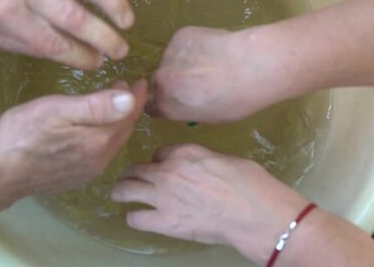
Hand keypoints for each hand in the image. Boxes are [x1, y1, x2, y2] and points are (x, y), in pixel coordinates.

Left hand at [0, 0, 133, 68]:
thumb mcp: (1, 36)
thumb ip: (41, 47)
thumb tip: (90, 56)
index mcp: (7, 14)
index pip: (53, 43)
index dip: (81, 57)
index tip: (98, 63)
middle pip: (74, 15)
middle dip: (104, 37)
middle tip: (121, 51)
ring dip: (114, 3)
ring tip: (127, 22)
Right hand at [0, 80, 146, 200]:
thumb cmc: (22, 134)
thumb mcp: (58, 110)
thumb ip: (96, 106)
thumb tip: (131, 99)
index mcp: (99, 140)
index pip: (129, 114)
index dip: (137, 96)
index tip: (143, 81)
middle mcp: (101, 159)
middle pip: (124, 129)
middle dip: (129, 108)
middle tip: (128, 88)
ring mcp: (90, 171)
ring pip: (113, 141)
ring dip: (118, 122)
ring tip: (114, 104)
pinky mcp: (78, 176)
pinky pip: (102, 153)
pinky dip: (105, 135)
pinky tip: (95, 128)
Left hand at [111, 144, 308, 264]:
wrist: (252, 212)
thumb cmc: (250, 183)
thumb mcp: (225, 159)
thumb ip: (204, 160)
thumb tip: (201, 168)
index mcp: (185, 152)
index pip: (159, 152)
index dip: (159, 160)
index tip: (161, 167)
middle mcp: (167, 170)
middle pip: (135, 168)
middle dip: (132, 173)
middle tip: (130, 180)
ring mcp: (162, 196)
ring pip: (125, 189)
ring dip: (121, 191)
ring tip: (120, 195)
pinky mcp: (164, 221)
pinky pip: (135, 218)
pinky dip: (134, 217)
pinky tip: (138, 218)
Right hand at [149, 26, 272, 122]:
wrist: (249, 66)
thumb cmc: (235, 100)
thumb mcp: (210, 117)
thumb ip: (189, 109)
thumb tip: (188, 101)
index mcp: (165, 105)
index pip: (152, 105)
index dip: (165, 101)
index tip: (178, 100)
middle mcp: (160, 79)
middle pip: (161, 80)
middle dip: (175, 80)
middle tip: (200, 80)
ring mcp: (169, 53)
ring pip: (173, 59)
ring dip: (185, 61)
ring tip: (212, 62)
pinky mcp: (181, 34)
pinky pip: (183, 42)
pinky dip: (194, 45)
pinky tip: (215, 47)